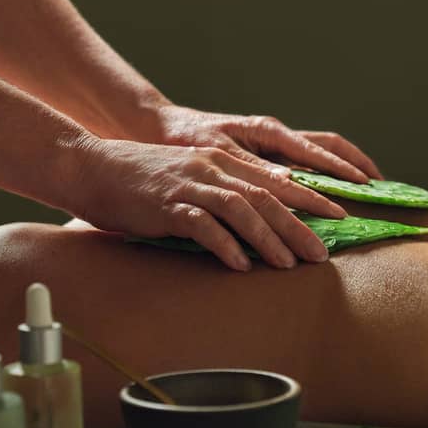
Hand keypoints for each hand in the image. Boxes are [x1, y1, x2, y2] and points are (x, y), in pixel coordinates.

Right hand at [69, 138, 351, 270]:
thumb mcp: (186, 180)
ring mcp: (188, 185)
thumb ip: (217, 197)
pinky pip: (202, 225)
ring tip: (290, 264)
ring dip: (269, 238)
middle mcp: (209, 169)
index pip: (274, 181)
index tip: (339, 217)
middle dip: (300, 225)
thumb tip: (251, 228)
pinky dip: (224, 245)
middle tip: (324, 253)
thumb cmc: (137, 180)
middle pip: (266, 197)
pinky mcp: (165, 204)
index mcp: (219, 161)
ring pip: (241, 209)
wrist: (88, 167)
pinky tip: (241, 266)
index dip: (310, 199)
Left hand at [147, 105, 382, 184]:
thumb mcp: (218, 153)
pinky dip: (324, 174)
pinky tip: (333, 191)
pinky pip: (304, 162)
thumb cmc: (187, 139)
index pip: (316, 152)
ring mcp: (273, 143)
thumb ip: (254, 169)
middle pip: (329, 145)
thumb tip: (290, 183)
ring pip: (321, 151)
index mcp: (268, 131)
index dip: (341, 172)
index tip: (364, 190)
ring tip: (369, 187)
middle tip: (382, 188)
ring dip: (345, 167)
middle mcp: (276, 135)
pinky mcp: (266, 153)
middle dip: (356, 165)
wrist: (164, 128)